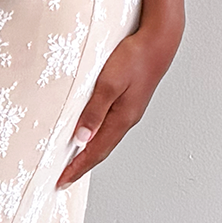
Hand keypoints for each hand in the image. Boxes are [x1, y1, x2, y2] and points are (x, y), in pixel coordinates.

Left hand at [56, 25, 180, 187]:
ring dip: (89, 153)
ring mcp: (129, 111)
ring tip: (74, 162)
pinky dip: (97, 137)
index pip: (96, 151)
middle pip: (101, 150)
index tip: (62, 181)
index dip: (78, 167)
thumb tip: (81, 139)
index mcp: (122, 118)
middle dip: (82, 166)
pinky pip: (109, 127)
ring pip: (106, 139)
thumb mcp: (109, 83)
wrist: (159, 41)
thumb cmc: (134, 58)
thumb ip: (94, 111)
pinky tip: (89, 135)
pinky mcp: (129, 101)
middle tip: (64, 178)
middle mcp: (127, 119)